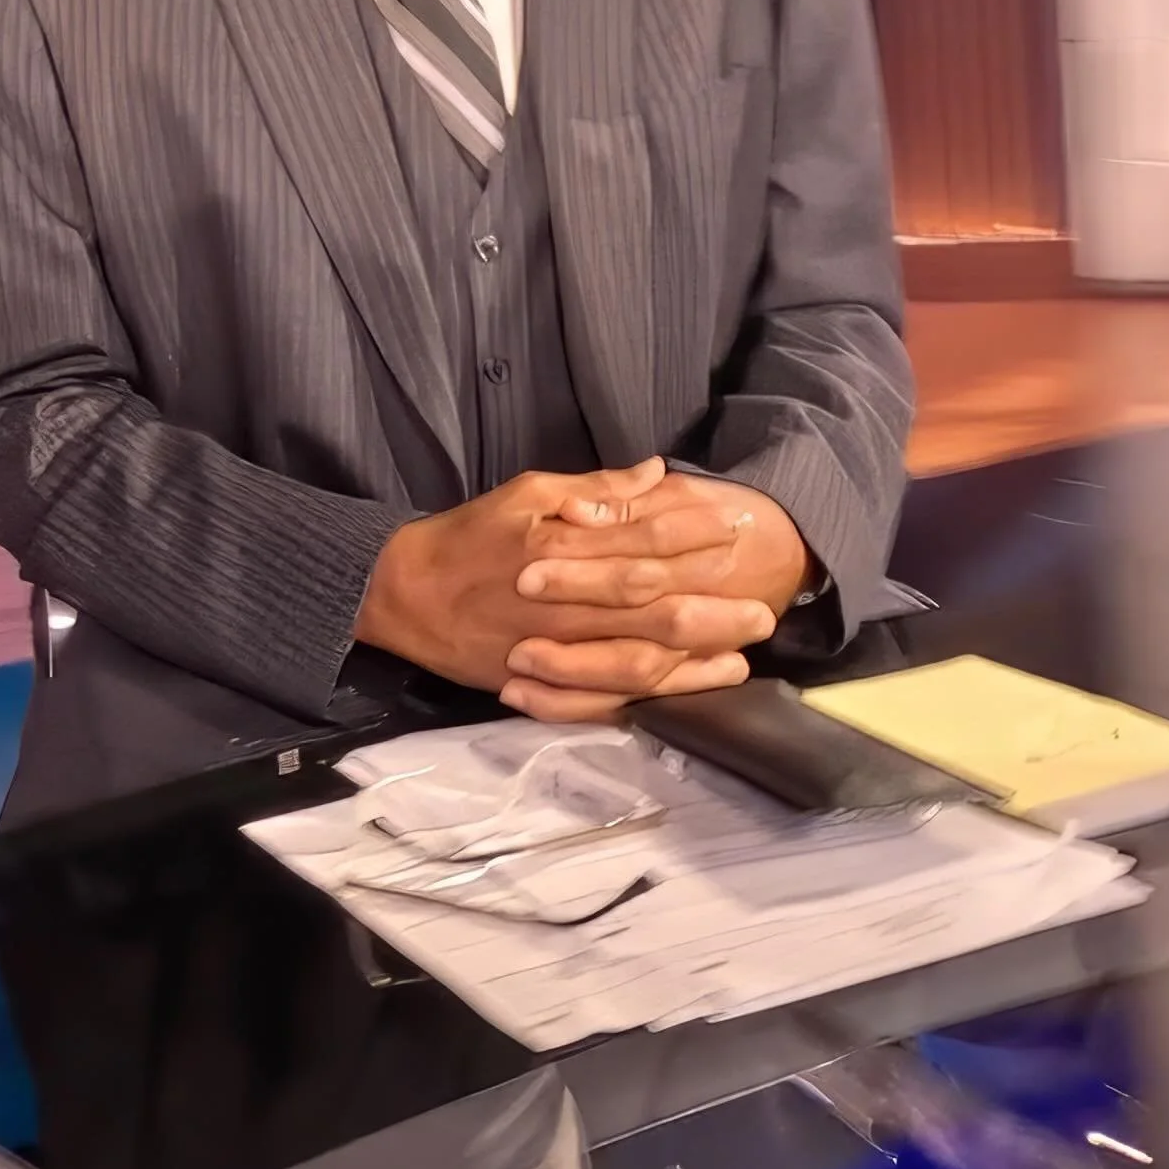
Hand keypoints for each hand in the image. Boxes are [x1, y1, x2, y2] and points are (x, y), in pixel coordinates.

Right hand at [500, 471, 811, 720]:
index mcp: (561, 548)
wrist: (404, 595)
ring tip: (743, 651)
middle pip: (652, 608)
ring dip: (696, 658)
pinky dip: (651, 694)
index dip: (693, 539)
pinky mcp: (543, 683)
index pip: (642, 543)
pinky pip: (606, 696)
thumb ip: (595, 488)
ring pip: (637, 659)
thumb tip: (656, 473)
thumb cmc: (469, 537)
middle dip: (713, 608)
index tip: (734, 531)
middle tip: (764, 608)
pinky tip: (688, 687)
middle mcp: (564, 603)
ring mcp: (555, 650)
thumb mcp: (526, 492)